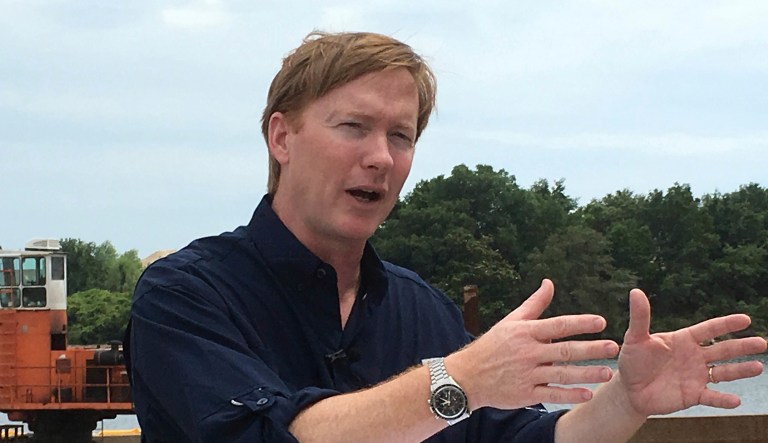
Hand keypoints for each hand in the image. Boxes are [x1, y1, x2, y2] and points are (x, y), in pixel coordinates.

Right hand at [447, 279, 619, 409]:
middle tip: (613, 347)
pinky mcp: (525, 394)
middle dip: (591, 349)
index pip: (558, 325)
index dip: (580, 323)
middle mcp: (527, 353)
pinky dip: (570, 395)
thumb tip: (549, 283)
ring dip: (586, 374)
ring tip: (607, 373)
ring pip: (562, 374)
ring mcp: (527, 374)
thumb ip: (535, 304)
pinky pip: (552, 394)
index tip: (601, 322)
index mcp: (525, 332)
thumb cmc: (492, 346)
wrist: (467, 376)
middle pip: (565, 350)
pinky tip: (587, 394)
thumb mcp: (511, 321)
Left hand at [618, 289, 766, 415]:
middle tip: (762, 343)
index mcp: (684, 340)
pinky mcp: (693, 395)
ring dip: (740, 370)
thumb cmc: (633, 360)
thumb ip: (640, 317)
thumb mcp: (635, 338)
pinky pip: (711, 397)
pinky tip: (736, 400)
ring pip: (723, 372)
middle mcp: (695, 357)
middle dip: (742, 346)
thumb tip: (636, 291)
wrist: (630, 389)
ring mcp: (696, 376)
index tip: (745, 319)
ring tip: (758, 367)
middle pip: (723, 350)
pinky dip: (723, 399)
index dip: (726, 324)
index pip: (709, 329)